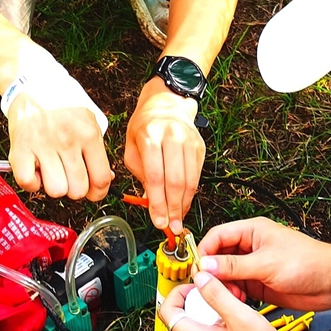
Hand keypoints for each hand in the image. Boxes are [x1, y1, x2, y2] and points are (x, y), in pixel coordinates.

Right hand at [7, 81, 112, 201]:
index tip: (93, 192)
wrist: (33, 82)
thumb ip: (97, 150)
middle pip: (78, 190)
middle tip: (70, 177)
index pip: (101, 179)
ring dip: (54, 186)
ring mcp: (42, 145)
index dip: (98, 193)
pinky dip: (32, 183)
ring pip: (55, 191)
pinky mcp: (20, 149)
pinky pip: (28, 183)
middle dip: (75, 189)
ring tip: (52, 171)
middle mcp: (67, 140)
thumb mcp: (90, 121)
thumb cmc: (62, 103)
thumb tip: (104, 180)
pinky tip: (36, 170)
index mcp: (88, 134)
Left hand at [124, 77, 203, 231]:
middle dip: (172, 208)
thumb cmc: (145, 126)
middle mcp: (172, 137)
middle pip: (175, 181)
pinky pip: (197, 176)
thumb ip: (139, 173)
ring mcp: (189, 141)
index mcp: (150, 136)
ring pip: (190, 181)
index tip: (157, 221)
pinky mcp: (200, 147)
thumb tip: (149, 202)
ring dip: (183, 205)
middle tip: (170, 227)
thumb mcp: (131, 146)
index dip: (157, 203)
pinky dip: (190, 194)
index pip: (155, 176)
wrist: (167, 103)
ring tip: (177, 221)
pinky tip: (183, 204)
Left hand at [159, 272, 299, 330]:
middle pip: (175, 323)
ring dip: (197, 316)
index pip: (168, 312)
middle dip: (187, 303)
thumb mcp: (242, 317)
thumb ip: (218, 295)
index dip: (177, 293)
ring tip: (218, 308)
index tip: (194, 286)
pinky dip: (207, 329)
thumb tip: (201, 278)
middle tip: (204, 295)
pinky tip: (227, 323)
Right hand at [197, 218, 330, 310]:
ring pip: (227, 274)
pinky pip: (238, 287)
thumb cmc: (308, 262)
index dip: (205, 250)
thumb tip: (206, 266)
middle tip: (207, 286)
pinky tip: (236, 301)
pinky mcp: (260, 283)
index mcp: (252, 231)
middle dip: (212, 271)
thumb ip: (234, 266)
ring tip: (227, 295)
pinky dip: (233, 295)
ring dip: (223, 285)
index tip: (197, 268)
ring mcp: (255, 266)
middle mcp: (251, 247)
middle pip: (219, 255)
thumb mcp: (266, 263)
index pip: (218, 235)